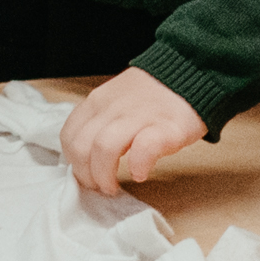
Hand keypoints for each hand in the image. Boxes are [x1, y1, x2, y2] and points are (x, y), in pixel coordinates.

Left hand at [61, 67, 207, 193]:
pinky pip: (143, 149)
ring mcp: (138, 116)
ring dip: (104, 175)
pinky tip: (140, 173)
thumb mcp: (115, 100)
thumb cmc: (152, 95)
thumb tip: (86, 156)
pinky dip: (137, 165)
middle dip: (86, 175)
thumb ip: (99, 121)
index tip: (86, 175)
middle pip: (81, 147)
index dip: (74, 162)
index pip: (69, 136)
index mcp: (97, 102)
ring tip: (114, 187)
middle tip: (100, 187)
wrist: (191, 73)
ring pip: (104, 148)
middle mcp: (112, 108)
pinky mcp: (166, 127)